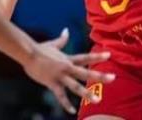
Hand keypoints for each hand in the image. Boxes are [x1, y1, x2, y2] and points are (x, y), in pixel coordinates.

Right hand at [0, 26, 114, 113]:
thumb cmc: (40, 49)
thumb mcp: (53, 44)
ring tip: (98, 99)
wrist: (28, 53)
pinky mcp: (52, 83)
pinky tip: (72, 110)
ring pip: (76, 85)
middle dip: (99, 76)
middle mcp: (67, 67)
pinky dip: (66, 103)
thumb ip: (62, 39)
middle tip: (113, 78)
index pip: (86, 57)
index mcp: (68, 59)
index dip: (97, 56)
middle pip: (85, 72)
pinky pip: (60, 95)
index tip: (109, 55)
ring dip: (87, 93)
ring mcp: (60, 75)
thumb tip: (66, 30)